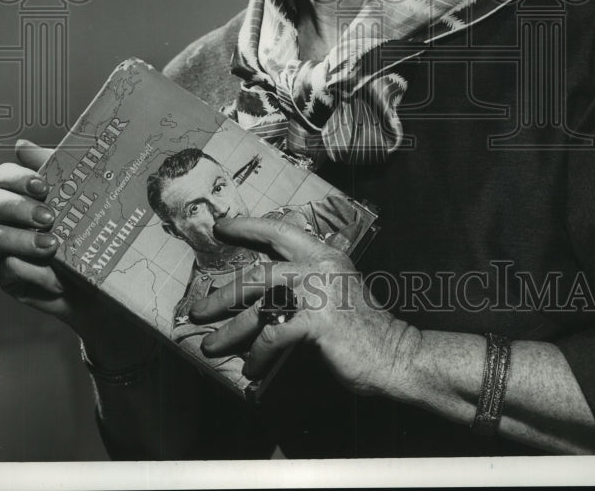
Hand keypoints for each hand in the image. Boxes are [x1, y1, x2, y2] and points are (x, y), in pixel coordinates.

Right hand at [0, 139, 152, 365]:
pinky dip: (32, 271)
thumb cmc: (89, 228)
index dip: (16, 177)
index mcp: (21, 193)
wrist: (104, 276)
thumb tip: (22, 144)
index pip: (3, 175)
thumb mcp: (80, 192)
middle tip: (49, 217)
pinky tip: (55, 274)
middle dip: (18, 207)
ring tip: (52, 245)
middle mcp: (7, 218)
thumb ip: (55, 167)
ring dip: (21, 240)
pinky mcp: (9, 277)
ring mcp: (4, 248)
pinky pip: (8, 270)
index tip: (42, 185)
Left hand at [189, 216, 417, 395]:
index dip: (249, 227)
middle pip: (259, 272)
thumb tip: (264, 299)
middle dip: (223, 292)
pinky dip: (259, 354)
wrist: (396, 354)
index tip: (222, 227)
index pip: (280, 231)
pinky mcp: (318, 320)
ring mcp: (319, 292)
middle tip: (198, 307)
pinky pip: (274, 335)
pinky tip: (252, 367)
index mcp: (324, 255)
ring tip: (210, 345)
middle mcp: (320, 266)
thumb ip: (305, 287)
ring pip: (260, 305)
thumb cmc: (363, 330)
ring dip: (230, 329)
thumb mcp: (334, 295)